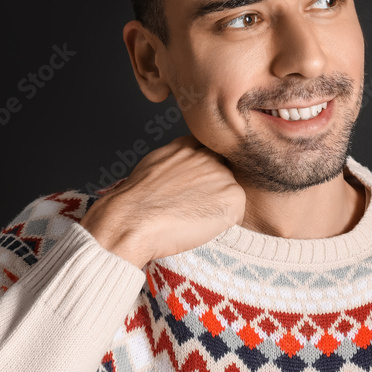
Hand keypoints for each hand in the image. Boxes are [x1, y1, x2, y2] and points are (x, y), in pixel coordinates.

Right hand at [79, 135, 245, 267]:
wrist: (133, 220)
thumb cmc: (136, 201)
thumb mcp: (154, 165)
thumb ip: (176, 160)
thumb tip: (184, 170)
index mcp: (187, 145)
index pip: (208, 151)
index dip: (204, 171)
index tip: (195, 187)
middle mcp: (208, 155)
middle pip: (223, 171)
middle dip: (213, 189)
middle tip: (193, 207)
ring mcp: (222, 174)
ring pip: (231, 191)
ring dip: (219, 205)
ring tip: (194, 218)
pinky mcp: (233, 196)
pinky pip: (238, 211)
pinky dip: (226, 222)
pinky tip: (203, 226)